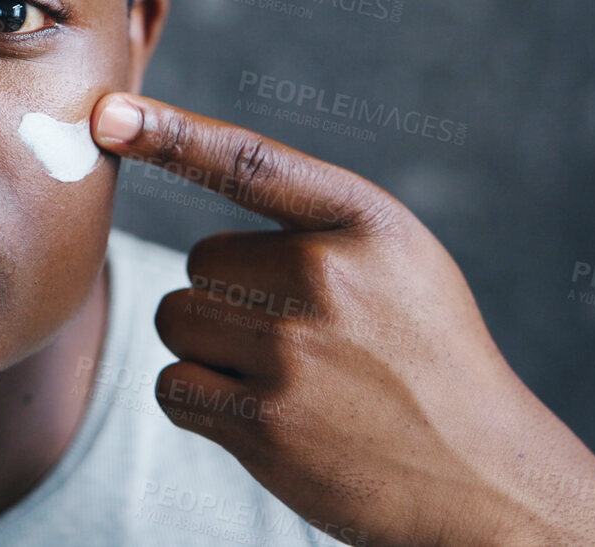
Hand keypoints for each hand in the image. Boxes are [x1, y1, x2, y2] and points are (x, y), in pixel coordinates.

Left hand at [90, 92, 594, 546]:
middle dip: (229, 300)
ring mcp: (293, 352)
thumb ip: (317, 222)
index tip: (110, 114)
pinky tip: (262, 418)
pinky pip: (174, 387)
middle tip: (302, 342)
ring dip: (210, 352)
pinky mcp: (265, 424)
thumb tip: (190, 197)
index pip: (249, 164)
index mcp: (366, 223)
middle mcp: (328, 277)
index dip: (172, 134)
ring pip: (179, 322)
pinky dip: (199, 404)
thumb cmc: (427, 359)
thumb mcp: (400, 261)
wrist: (484, 479)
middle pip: (199, 265)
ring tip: (287, 379)